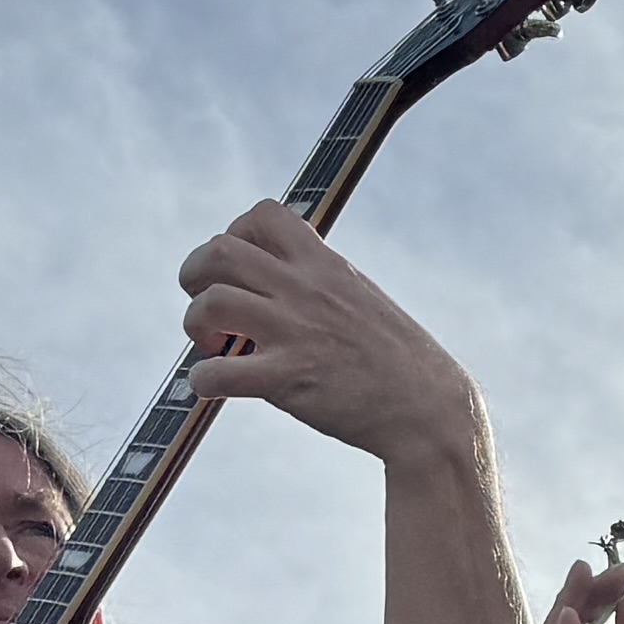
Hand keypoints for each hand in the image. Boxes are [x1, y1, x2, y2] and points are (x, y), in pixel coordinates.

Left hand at [180, 203, 481, 469]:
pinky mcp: (286, 380)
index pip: (261, 214)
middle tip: (210, 308)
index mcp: (324, 264)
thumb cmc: (396, 360)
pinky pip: (214, 373)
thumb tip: (276, 279)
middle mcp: (305, 289)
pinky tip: (215, 386)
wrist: (429, 409)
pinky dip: (200, 380)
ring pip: (209, 304)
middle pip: (218, 251)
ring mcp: (295, 332)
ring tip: (215, 348)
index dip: (233, 235)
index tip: (239, 270)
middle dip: (195, 276)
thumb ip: (318, 281)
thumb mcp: (360, 297)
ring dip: (195, 326)